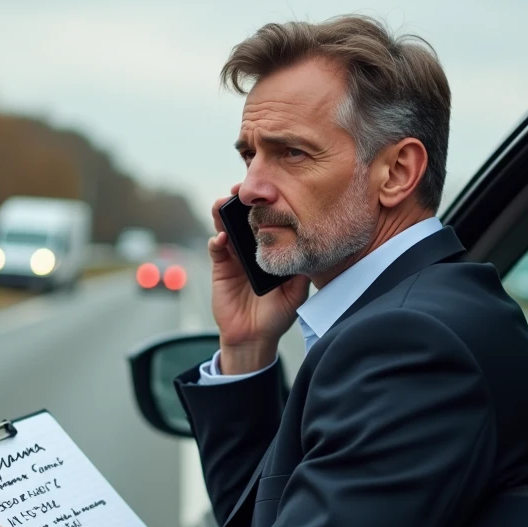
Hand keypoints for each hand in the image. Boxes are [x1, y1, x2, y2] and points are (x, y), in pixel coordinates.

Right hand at [209, 185, 308, 373]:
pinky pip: (216, 248)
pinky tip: (221, 237)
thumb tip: (311, 245)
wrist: (255, 337)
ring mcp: (235, 256)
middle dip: (241, 202)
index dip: (266, 205)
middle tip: (240, 189)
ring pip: (226, 227)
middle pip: (244, 218)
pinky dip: (217, 240)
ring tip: (224, 204)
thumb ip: (301, 269)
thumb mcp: (297, 291)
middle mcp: (252, 248)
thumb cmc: (277, 314)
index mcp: (271, 249)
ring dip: (223, 214)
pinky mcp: (221, 268)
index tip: (268, 191)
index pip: (267, 221)